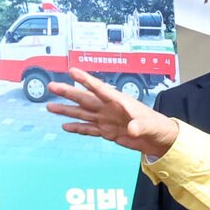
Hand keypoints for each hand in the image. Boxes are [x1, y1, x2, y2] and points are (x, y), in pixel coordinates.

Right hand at [48, 69, 179, 156]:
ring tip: (50, 106)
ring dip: (66, 111)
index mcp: (119, 102)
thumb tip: (132, 129)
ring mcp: (106, 120)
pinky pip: (88, 129)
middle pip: (84, 99)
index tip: (71, 70)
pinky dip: (77, 129)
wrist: (159, 139)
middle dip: (68, 92)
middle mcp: (109, 109)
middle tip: (51, 86)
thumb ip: (140, 126)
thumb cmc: (157, 127)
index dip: (85, 79)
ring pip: (82, 114)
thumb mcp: (149, 125)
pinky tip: (65, 127)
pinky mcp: (107, 132)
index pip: (99, 88)